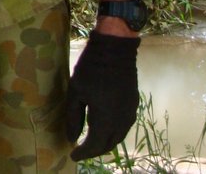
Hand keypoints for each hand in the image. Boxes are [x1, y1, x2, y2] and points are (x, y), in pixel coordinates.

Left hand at [65, 31, 140, 160]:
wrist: (115, 50)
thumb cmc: (91, 69)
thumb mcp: (76, 92)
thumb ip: (73, 117)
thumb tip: (71, 138)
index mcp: (105, 119)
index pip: (94, 145)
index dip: (83, 153)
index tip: (72, 155)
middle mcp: (121, 120)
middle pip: (108, 144)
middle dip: (94, 150)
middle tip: (81, 151)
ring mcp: (130, 113)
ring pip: (119, 137)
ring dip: (105, 143)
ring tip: (91, 143)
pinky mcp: (134, 105)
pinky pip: (124, 127)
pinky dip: (114, 133)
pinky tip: (104, 129)